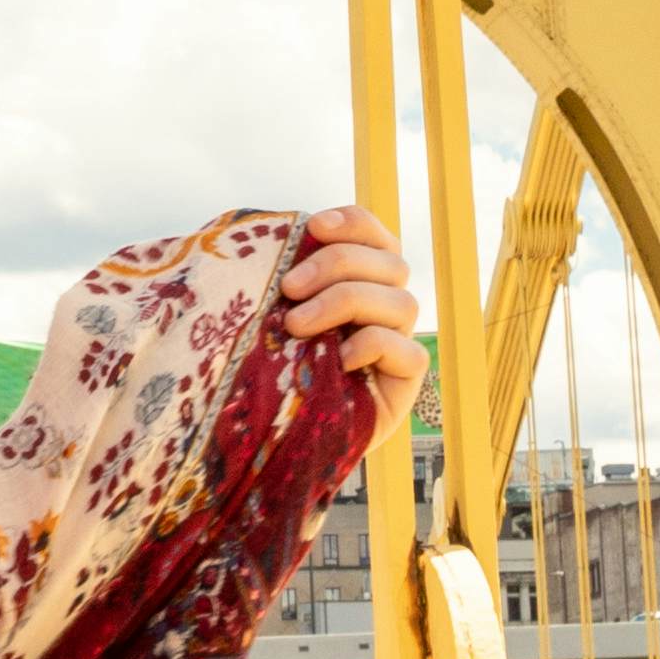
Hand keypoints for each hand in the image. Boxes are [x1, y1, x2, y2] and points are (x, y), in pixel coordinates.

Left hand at [282, 203, 427, 428]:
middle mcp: (384, 306)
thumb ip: (268, 275)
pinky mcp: (405, 382)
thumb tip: (250, 234)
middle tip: (288, 289)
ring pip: (401, 302)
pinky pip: (408, 351)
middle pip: (390, 262)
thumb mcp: (262, 313)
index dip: (352, 223)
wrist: (270, 435)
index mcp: (358, 278)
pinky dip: (372, 346)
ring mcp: (399, 343)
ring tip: (297, 327)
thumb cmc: (266, 364)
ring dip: (345, 303)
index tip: (314, 226)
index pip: (373, 234)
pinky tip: (337, 360)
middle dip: (336, 264)